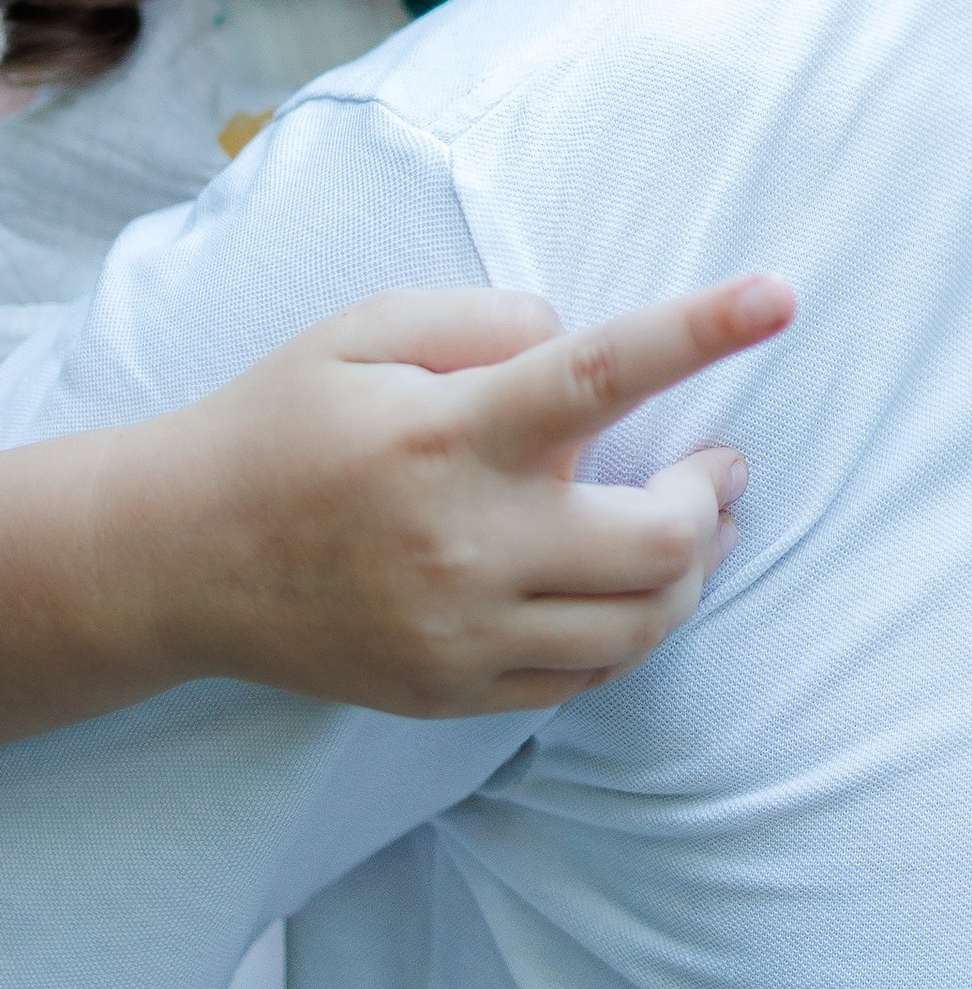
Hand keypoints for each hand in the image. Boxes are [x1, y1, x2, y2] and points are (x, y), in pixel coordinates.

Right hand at [67, 276, 792, 721]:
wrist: (174, 559)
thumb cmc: (283, 423)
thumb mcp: (366, 329)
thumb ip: (488, 318)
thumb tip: (579, 339)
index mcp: (449, 435)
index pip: (600, 373)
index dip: (700, 330)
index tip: (779, 295)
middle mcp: (465, 544)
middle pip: (662, 542)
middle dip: (713, 496)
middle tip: (718, 461)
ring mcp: (461, 634)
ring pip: (643, 624)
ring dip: (692, 569)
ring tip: (691, 521)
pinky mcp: (452, 693)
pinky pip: (587, 676)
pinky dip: (629, 627)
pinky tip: (621, 584)